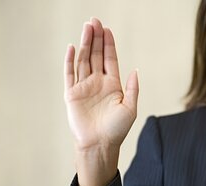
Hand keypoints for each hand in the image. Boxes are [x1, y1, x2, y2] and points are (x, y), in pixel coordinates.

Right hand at [64, 17, 138, 152]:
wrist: (100, 145)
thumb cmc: (116, 130)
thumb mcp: (130, 108)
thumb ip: (132, 89)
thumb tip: (135, 70)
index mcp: (113, 85)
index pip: (110, 59)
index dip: (108, 44)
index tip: (107, 30)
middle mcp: (98, 83)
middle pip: (96, 55)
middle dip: (96, 38)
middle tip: (95, 21)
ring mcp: (84, 87)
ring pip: (84, 60)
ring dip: (85, 44)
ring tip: (86, 28)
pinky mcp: (72, 94)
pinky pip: (70, 74)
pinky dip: (70, 61)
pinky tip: (73, 47)